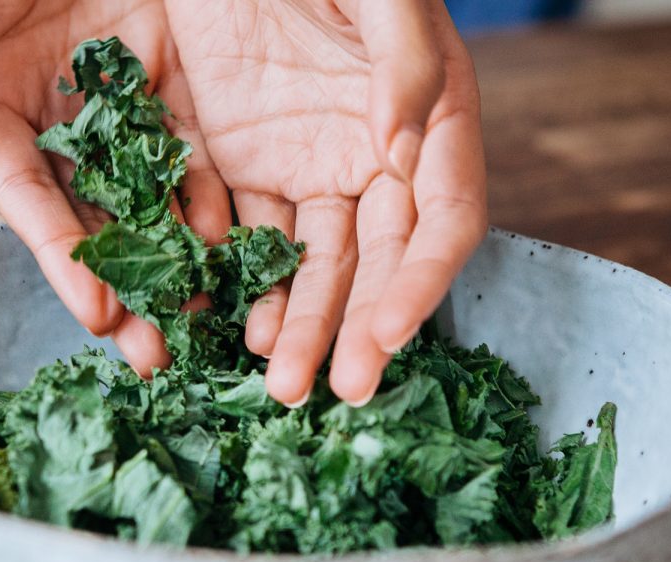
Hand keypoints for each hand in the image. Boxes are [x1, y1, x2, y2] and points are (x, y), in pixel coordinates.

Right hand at [0, 0, 231, 375]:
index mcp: (9, 110)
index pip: (34, 197)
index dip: (64, 256)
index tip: (100, 311)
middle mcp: (75, 130)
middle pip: (101, 224)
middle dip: (131, 293)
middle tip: (159, 359)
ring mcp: (138, 119)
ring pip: (163, 208)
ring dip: (187, 273)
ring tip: (215, 329)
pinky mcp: (195, 103)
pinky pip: (216, 167)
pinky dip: (233, 216)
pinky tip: (255, 263)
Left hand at [164, 0, 486, 405]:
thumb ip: (403, 64)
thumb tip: (401, 154)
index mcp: (433, 118)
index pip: (443, 220)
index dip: (423, 282)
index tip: (390, 335)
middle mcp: (377, 157)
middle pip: (376, 262)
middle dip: (357, 328)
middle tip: (335, 389)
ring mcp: (309, 164)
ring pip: (310, 263)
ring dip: (298, 323)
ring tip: (277, 378)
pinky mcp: (246, 158)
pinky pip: (244, 231)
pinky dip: (237, 279)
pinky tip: (227, 322)